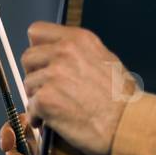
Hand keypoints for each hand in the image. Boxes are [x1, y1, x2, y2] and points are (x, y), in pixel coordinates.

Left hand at [21, 22, 139, 154]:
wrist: (127, 123)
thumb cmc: (122, 98)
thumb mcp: (105, 58)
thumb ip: (79, 52)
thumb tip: (59, 55)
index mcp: (78, 39)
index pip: (37, 31)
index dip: (37, 48)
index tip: (42, 62)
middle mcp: (64, 52)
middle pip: (28, 58)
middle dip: (34, 74)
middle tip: (47, 89)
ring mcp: (53, 74)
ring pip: (27, 84)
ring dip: (37, 98)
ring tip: (54, 108)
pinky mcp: (46, 99)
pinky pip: (30, 107)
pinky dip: (38, 117)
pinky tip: (51, 121)